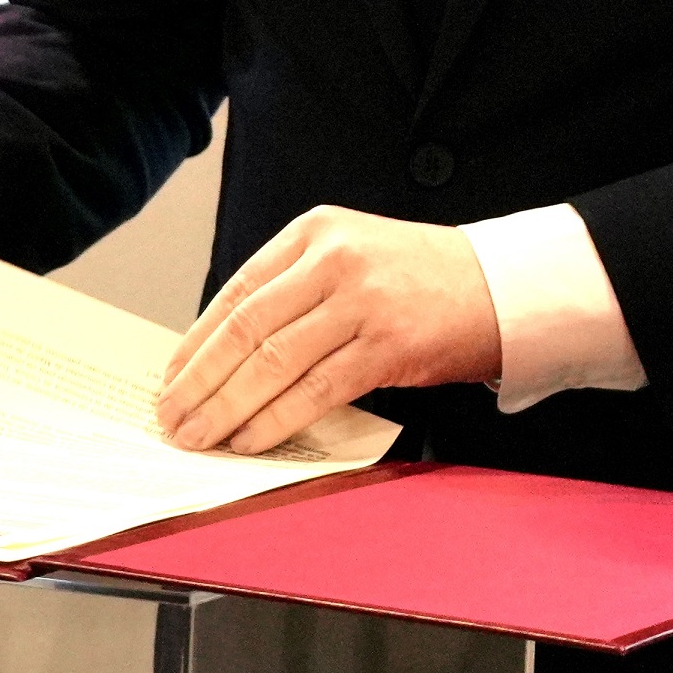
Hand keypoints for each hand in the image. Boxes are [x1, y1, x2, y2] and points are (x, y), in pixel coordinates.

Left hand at [159, 207, 498, 454]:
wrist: (503, 285)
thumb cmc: (422, 278)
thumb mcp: (352, 255)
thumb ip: (294, 290)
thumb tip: (222, 357)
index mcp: (316, 232)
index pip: (236, 292)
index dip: (195, 343)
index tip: (169, 380)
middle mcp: (335, 260)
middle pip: (246, 329)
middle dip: (199, 382)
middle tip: (171, 419)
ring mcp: (363, 301)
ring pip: (273, 363)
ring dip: (227, 408)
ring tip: (199, 437)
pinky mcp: (388, 345)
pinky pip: (315, 390)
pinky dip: (275, 420)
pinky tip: (251, 440)